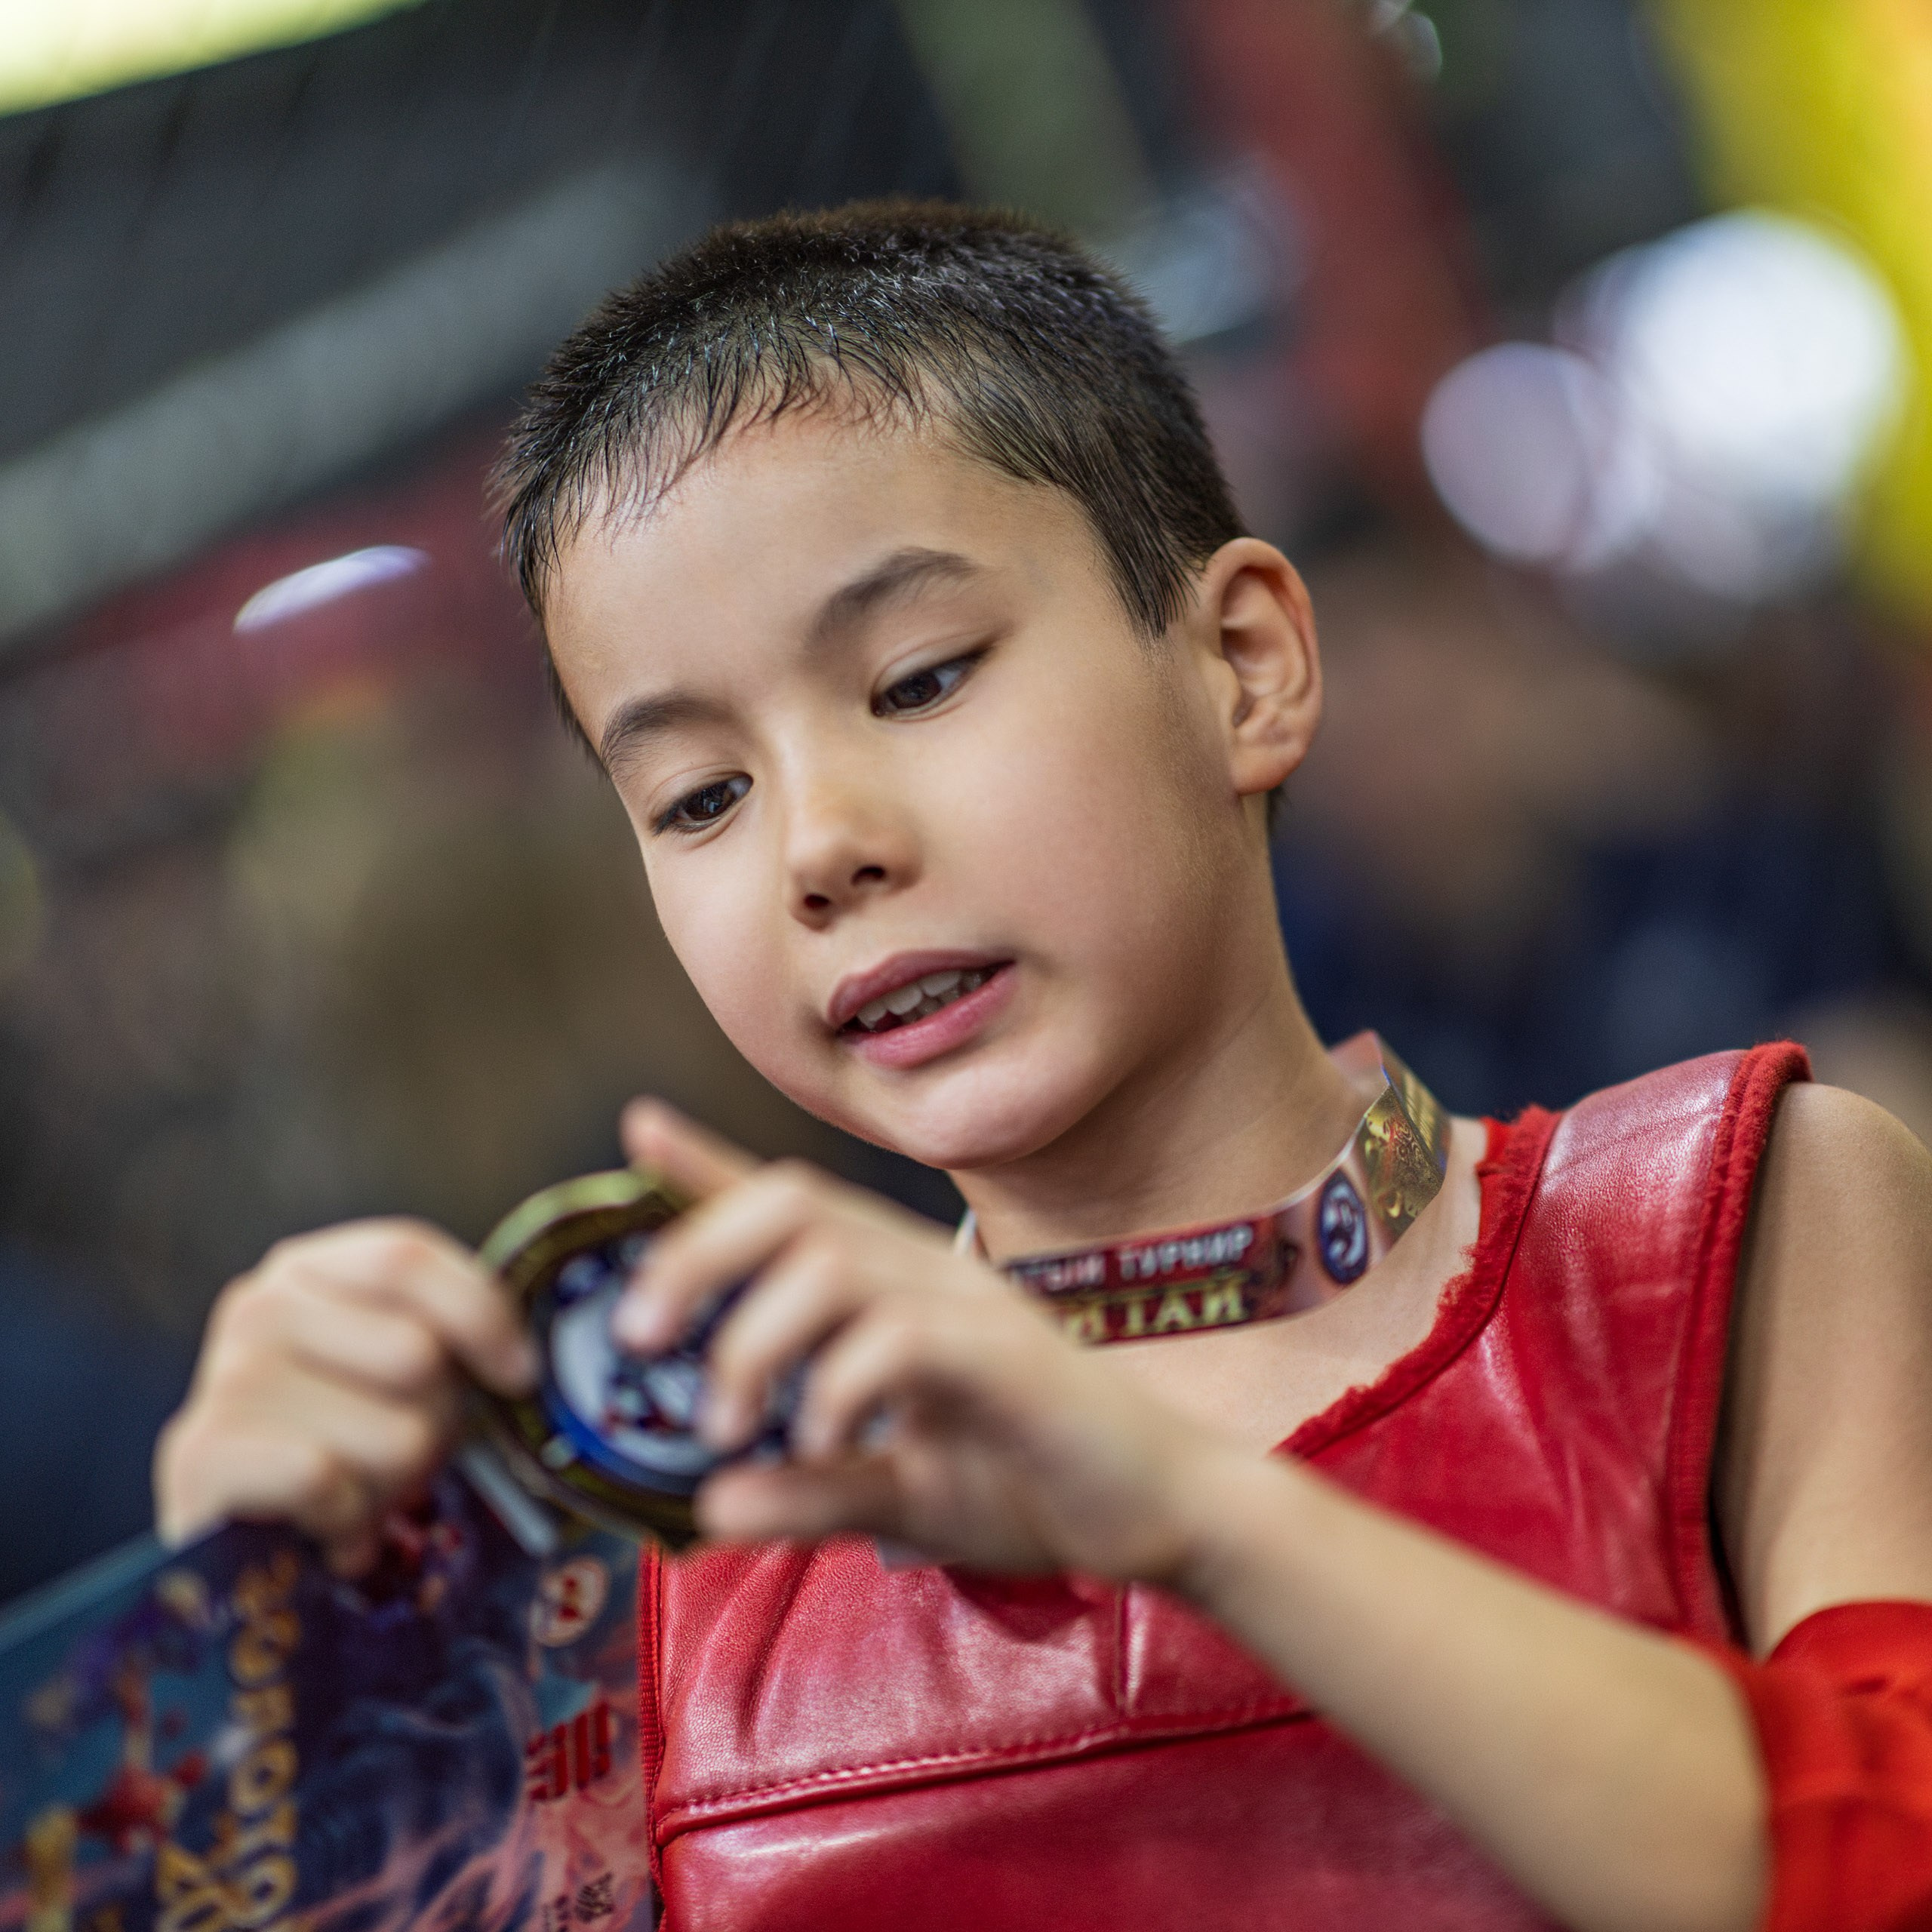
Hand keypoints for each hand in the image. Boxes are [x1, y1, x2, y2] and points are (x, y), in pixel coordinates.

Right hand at [155, 1221, 536, 1573]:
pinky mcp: (199, 1458)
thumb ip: (445, 1337)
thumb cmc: (342, 1448)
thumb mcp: (399, 1376)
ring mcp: (221, 1379)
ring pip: (394, 1435)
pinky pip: (329, 1481)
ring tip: (356, 1494)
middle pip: (417, 1354)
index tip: (519, 1374)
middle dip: (435, 1423)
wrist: (237, 1558)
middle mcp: (255, 1307)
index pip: (404, 1256)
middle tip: (396, 1458)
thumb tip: (526, 1363)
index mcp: (306, 1269)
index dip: (479, 1312)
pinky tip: (324, 1529)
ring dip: (394, 1486)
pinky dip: (347, 1522)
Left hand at [618, 1102, 1235, 1579]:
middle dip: (698, 1251)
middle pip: (792, 1203)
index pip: (790, 1206)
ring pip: (831, 1261)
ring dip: (753, 1335)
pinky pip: (898, 1337)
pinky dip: (836, 1385)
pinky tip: (817, 1442)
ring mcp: (969, 1305)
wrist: (1161, 1509)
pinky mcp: (1004, 1354)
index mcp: (896, 1286)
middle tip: (639, 1334)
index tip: (637, 1132)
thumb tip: (706, 1507)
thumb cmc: (1032, 1485)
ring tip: (720, 1421)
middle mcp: (926, 1272)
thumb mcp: (898, 1495)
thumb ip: (808, 1491)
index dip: (710, 1166)